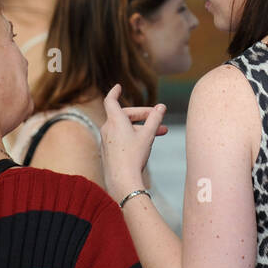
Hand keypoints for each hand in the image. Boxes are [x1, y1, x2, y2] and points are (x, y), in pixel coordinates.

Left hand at [100, 84, 166, 198]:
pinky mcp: (108, 151)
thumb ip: (155, 119)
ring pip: (124, 127)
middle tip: (158, 119)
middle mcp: (107, 128)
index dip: (115, 92)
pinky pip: (120, 137)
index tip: (119, 86)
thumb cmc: (134, 156)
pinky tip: (145, 144)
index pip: (110, 100)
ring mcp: (106, 140)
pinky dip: (132, 136)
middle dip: (143, 115)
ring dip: (140, 127)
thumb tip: (162, 107)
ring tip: (159, 134)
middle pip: (125, 115)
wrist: (122, 181)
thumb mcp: (148, 135)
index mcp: (115, 121)